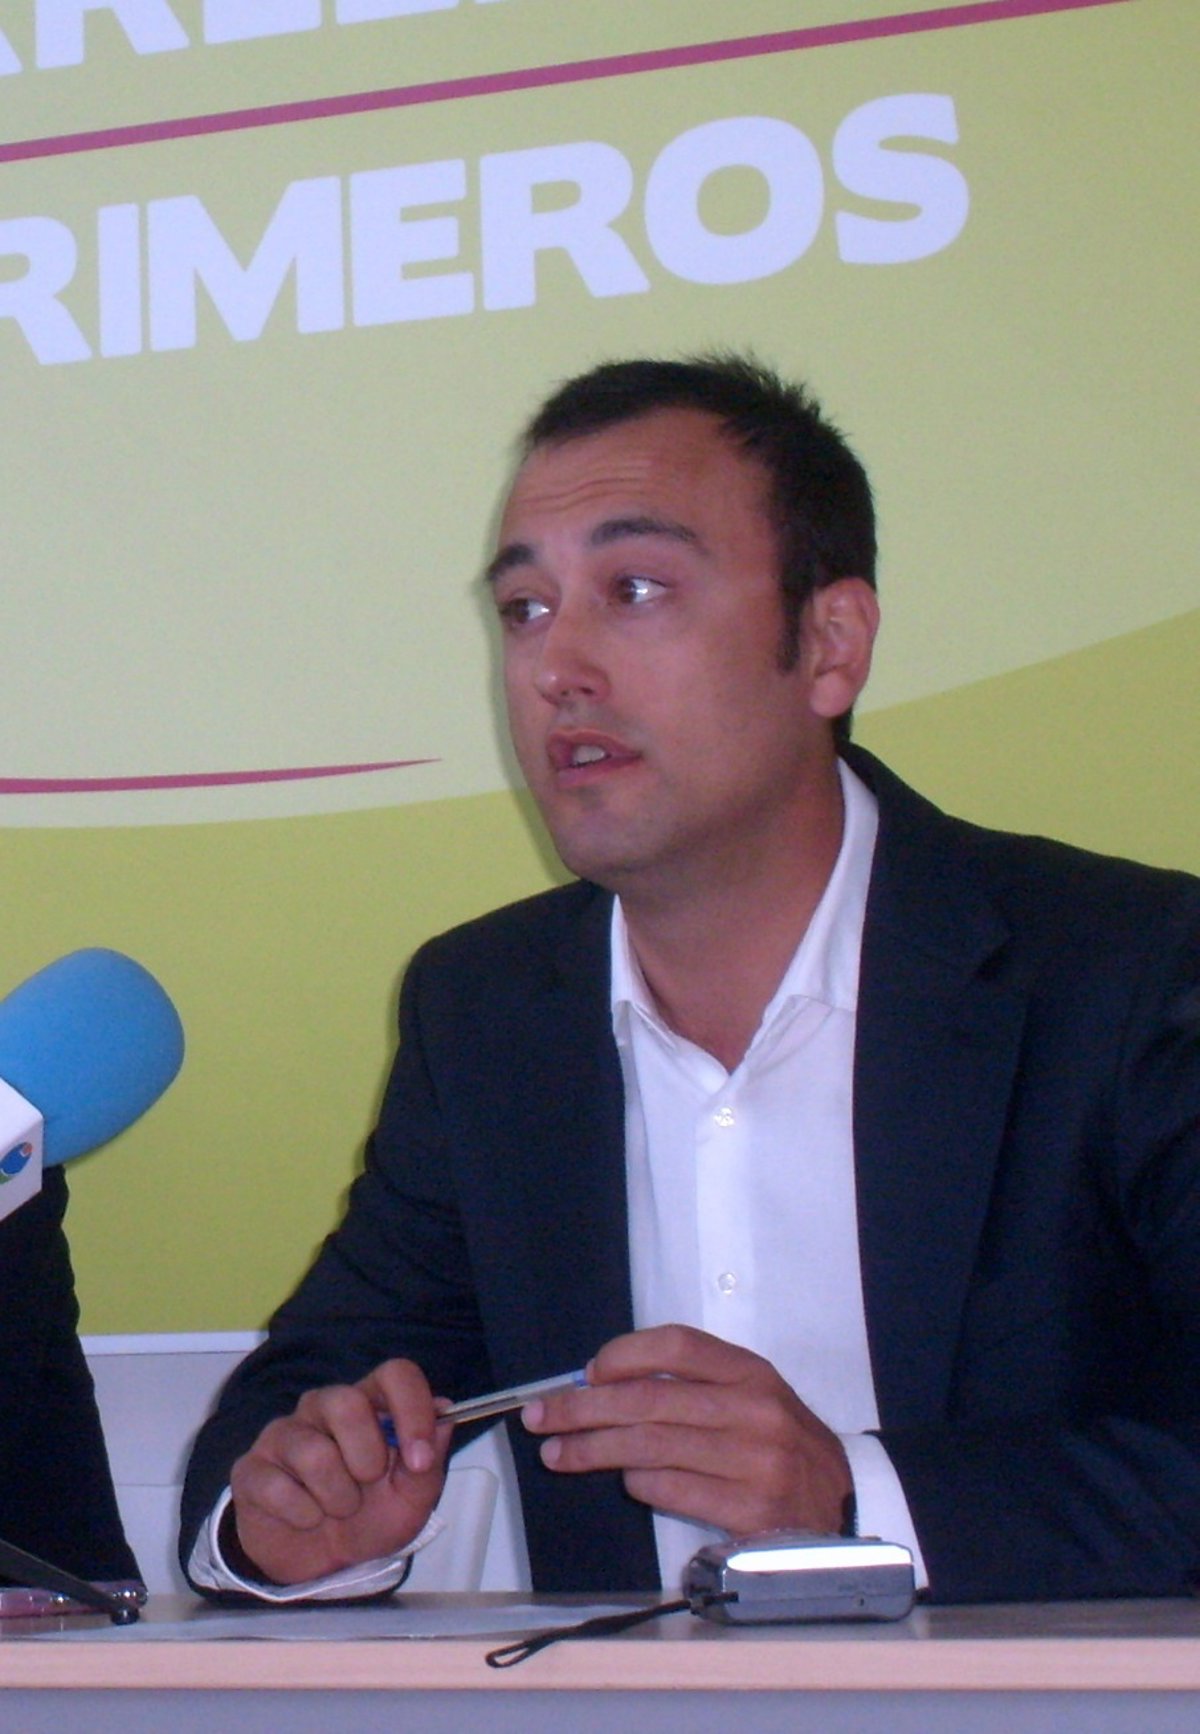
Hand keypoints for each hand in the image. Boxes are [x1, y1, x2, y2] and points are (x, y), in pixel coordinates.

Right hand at [229, 1358, 451, 1584]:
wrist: (321, 1564)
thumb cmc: (370, 1519)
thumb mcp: (412, 1501)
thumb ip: (429, 1462)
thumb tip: (445, 1415)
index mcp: (370, 1403)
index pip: (394, 1373)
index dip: (411, 1409)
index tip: (419, 1459)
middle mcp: (324, 1407)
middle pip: (346, 1403)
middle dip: (367, 1459)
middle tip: (367, 1486)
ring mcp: (284, 1434)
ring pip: (313, 1452)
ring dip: (336, 1497)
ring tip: (337, 1509)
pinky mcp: (251, 1468)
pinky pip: (277, 1487)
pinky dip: (302, 1515)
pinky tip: (306, 1518)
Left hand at [523, 1325, 852, 1535]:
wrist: (841, 1502)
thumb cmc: (778, 1443)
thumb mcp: (750, 1396)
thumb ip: (691, 1385)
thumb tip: (604, 1384)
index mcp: (750, 1372)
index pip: (676, 1346)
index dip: (623, 1355)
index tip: (587, 1372)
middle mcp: (753, 1410)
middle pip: (649, 1400)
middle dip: (583, 1408)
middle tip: (541, 1417)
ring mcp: (753, 1461)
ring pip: (650, 1447)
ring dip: (592, 1449)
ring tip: (557, 1454)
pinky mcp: (748, 1509)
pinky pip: (670, 1490)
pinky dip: (637, 1484)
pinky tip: (622, 1481)